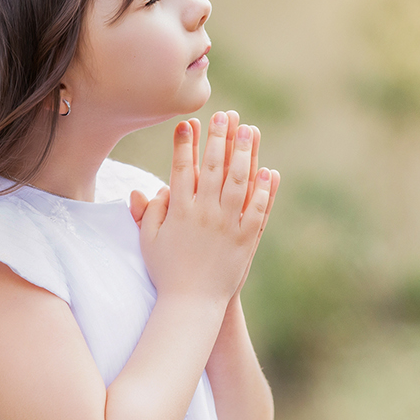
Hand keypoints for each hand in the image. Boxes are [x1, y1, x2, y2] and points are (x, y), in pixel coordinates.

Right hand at [129, 111, 278, 301]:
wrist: (192, 304)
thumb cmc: (166, 271)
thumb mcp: (149, 240)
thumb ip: (150, 211)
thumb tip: (150, 188)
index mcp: (179, 212)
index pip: (181, 170)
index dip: (184, 145)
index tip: (187, 123)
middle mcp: (204, 215)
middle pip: (213, 168)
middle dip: (219, 138)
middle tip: (224, 115)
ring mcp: (228, 227)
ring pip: (239, 183)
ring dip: (245, 154)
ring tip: (250, 130)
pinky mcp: (246, 240)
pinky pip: (258, 211)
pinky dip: (265, 191)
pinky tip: (269, 171)